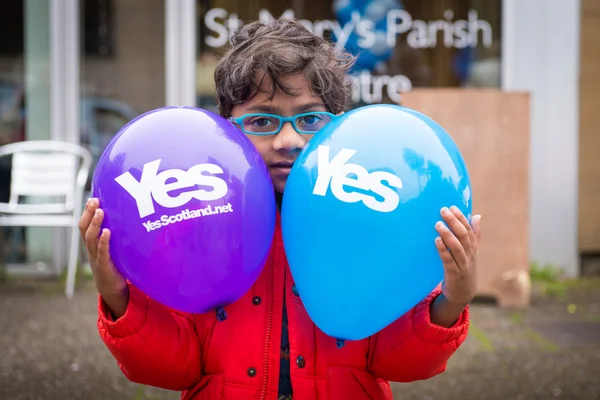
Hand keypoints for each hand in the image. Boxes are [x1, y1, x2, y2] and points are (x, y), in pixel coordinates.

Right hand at [78, 198, 127, 317]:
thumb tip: (126, 217)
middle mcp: (91, 248)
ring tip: (100, 211)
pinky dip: (103, 241)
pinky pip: (102, 251)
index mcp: (91, 243)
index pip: (84, 225)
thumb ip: (115, 234)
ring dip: (95, 224)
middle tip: (94, 200)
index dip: (86, 212)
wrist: (111, 287)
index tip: (92, 198)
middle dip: (88, 213)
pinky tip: (107, 232)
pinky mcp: (103, 265)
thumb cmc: (113, 264)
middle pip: (84, 228)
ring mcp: (96, 256)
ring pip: (90, 238)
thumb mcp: (112, 247)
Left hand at [434, 206, 481, 306]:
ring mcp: (462, 264)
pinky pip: (448, 260)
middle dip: (454, 222)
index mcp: (473, 248)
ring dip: (448, 234)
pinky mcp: (454, 274)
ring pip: (457, 247)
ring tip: (438, 224)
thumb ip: (474, 234)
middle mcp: (470, 255)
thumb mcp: (472, 251)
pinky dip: (443, 250)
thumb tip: (477, 216)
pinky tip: (436, 241)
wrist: (464, 293)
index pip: (469, 230)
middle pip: (463, 236)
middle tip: (443, 210)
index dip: (461, 218)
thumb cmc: (465, 268)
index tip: (452, 207)